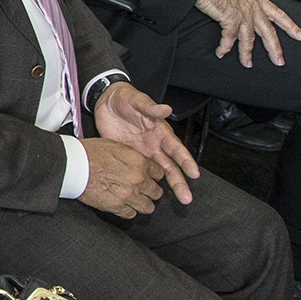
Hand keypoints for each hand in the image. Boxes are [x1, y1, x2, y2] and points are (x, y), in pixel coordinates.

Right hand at [77, 137, 167, 216]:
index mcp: (139, 162)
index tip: (149, 177)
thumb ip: (132, 157)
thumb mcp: (115, 145)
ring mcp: (128, 195)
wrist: (72, 165)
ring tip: (134, 199)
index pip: (160, 174)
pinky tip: (122, 204)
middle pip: (157, 192)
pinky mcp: (116, 206)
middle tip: (142, 189)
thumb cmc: (89, 152)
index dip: (154, 176)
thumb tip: (139, 163)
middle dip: (150, 191)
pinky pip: (131, 214)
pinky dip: (128, 210)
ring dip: (142, 203)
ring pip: (148, 207)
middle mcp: (138, 179)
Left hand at [92, 81, 197, 200]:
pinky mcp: (128, 156)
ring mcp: (142, 152)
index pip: (176, 149)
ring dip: (165, 186)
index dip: (186, 161)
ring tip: (175, 201)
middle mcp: (155, 145)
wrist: (106, 101)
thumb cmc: (126, 98)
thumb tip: (166, 108)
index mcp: (161, 132)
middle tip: (187, 198)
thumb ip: (150, 107)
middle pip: (170, 166)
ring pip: (157, 173)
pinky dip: (144, 182)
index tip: (194, 173)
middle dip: (180, 182)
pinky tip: (146, 194)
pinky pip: (138, 171)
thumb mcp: (137, 100)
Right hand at [195, 0, 300, 66]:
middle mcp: (253, 8)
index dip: (291, 26)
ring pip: (249, 39)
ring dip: (247, 53)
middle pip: (268, 32)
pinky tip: (221, 53)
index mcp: (257, 0)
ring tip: (247, 64)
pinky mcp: (230, 19)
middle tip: (280, 62)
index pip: (279, 14)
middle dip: (274, 48)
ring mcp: (242, 14)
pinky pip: (229, 38)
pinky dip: (225, 47)